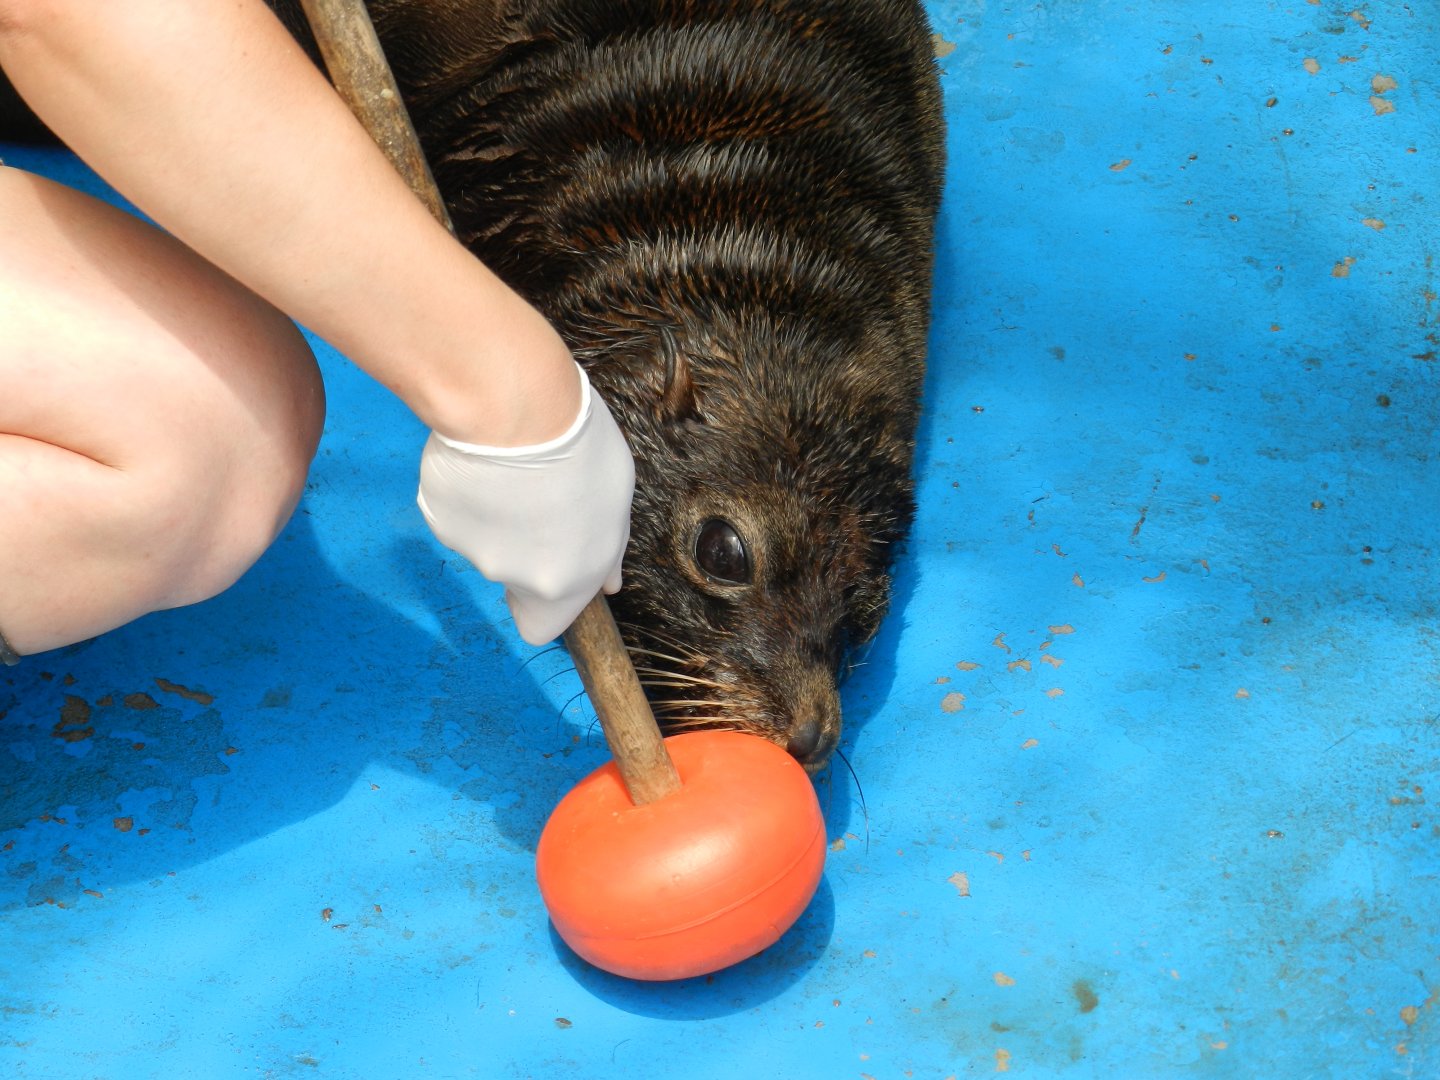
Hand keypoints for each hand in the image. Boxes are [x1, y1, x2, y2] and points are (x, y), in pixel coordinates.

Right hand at [417, 363, 634, 643]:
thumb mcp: (617, 500)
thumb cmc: (578, 449)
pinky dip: (466, 493)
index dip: (544, 604)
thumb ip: (609, 550)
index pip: (539, 629)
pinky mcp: (436, 515)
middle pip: (513, 574)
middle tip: (537, 494)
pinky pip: (455, 510)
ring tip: (513, 465)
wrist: (512, 408)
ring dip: (496, 514)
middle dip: (523, 544)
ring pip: (483, 539)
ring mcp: (468, 547)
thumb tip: (608, 583)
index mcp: (562, 582)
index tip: (552, 568)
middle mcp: (512, 575)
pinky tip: (482, 458)